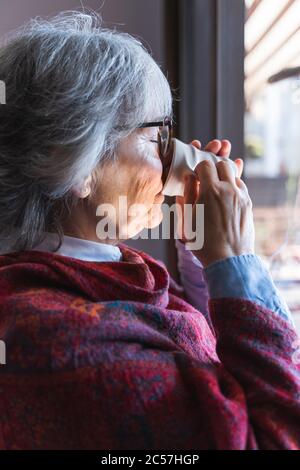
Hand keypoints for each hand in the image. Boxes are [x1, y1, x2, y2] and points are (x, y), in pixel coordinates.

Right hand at [178, 140, 254, 266]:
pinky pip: (241, 187)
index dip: (198, 169)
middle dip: (213, 169)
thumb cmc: (203, 242)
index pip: (205, 165)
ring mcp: (240, 196)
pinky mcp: (248, 204)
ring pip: (234, 174)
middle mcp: (228, 189)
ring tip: (217, 190)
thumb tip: (188, 179)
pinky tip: (226, 198)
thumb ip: (186, 195)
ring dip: (224, 177)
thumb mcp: (187, 219)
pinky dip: (233, 187)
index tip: (195, 178)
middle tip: (206, 180)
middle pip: (222, 164)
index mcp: (210, 191)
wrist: (228, 258)